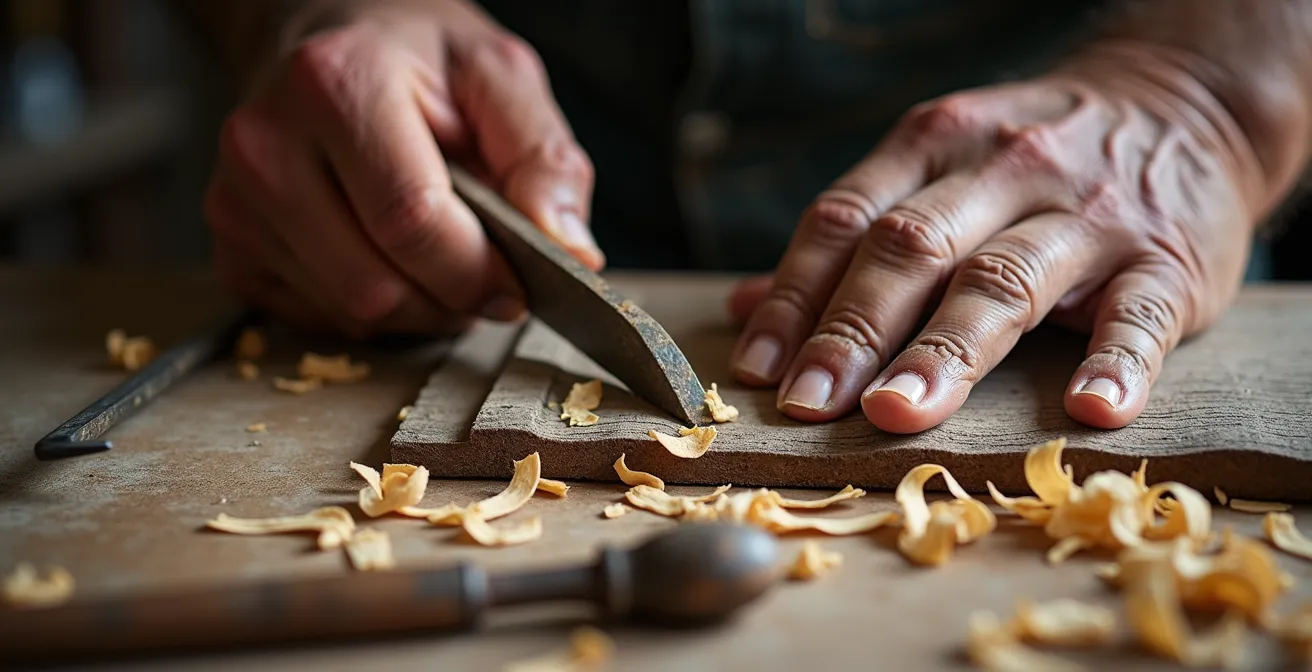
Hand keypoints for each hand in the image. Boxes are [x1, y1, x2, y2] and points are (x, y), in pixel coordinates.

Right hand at [204, 0, 600, 337]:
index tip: (519, 283)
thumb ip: (545, 160)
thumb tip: (571, 252)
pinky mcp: (230, 246)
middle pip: (375, 285)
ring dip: (417, 310)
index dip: (478, 271)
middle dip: (451, 299)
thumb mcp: (500, 79)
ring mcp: (235, 200)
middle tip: (486, 273)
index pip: (411, 221)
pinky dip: (372, 311)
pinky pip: (317, 319)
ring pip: (349, 312)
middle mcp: (265, 143)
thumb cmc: (418, 61)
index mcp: (335, 86)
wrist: (328, 37)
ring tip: (440, 257)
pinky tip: (388, 259)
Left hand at [729, 43, 1262, 431]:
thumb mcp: (936, 168)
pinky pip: (1138, 314)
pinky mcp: (1165, 261)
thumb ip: (849, 235)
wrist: (1184, 107)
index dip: (794, 296)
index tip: (757, 369)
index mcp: (935, 148)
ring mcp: (1087, 215)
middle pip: (911, 250)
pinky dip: (1116, 362)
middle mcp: (1004, 171)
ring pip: (1005, 281)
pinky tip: (1088, 408)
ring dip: (947, 351)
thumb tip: (742, 305)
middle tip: (808, 404)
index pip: (846, 221)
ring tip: (898, 412)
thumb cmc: (1031, 162)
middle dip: (851, 330)